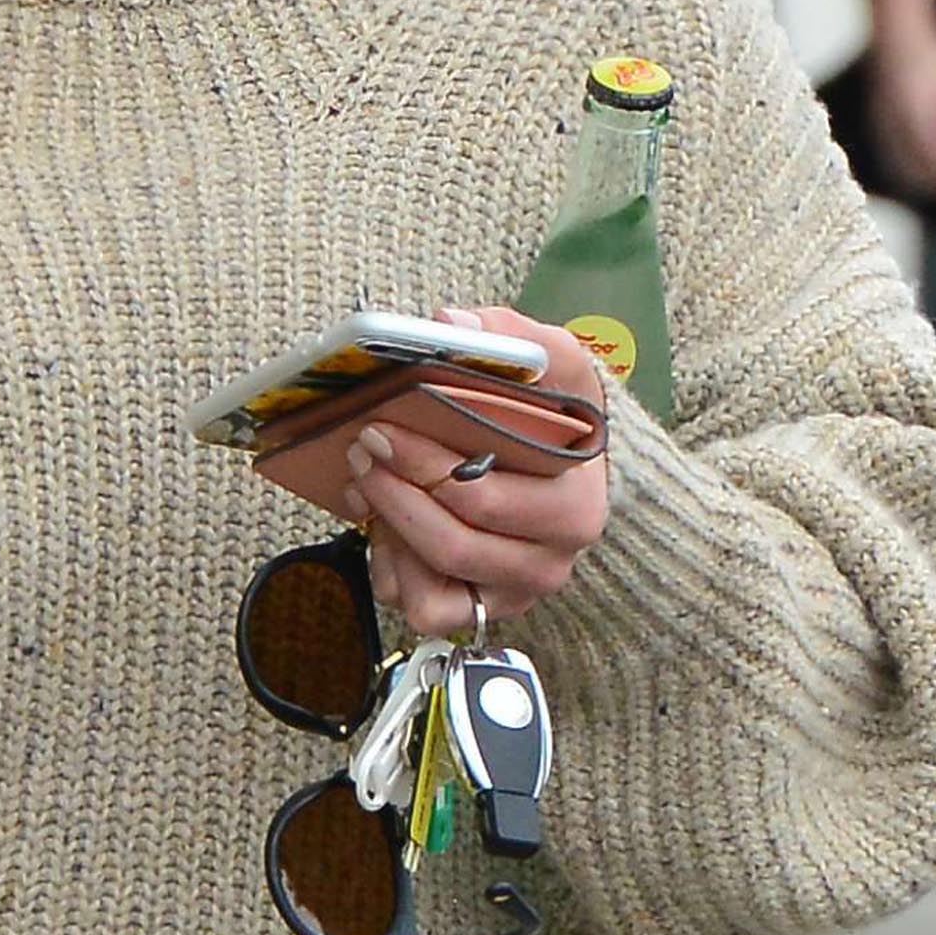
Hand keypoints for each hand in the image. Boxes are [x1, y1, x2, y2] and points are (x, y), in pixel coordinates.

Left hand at [341, 308, 610, 637]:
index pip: (482, 496)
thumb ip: (513, 337)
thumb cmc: (560, 417)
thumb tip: (451, 325)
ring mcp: (516, 591)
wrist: (575, 468)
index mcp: (575, 505)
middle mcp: (552, 559)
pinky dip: (395, 574)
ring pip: (432, 587)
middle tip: (361, 448)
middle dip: (392, 492)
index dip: (420, 463)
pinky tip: (389, 528)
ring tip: (368, 484)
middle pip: (451, 542)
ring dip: (389, 534)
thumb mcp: (557, 365)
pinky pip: (424, 609)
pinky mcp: (482, 609)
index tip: (381, 425)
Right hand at [868, 22, 935, 203]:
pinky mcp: (875, 126)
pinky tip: (924, 170)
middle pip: (918, 168)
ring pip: (900, 167)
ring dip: (924, 180)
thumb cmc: (934, 58)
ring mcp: (882, 126)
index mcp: (920, 113)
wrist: (896, 37)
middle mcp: (896, 124)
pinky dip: (908, 170)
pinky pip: (890, 158)